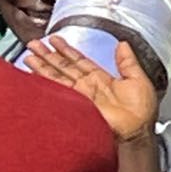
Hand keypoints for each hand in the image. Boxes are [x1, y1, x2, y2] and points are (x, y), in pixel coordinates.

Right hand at [27, 35, 161, 141]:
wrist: (137, 131)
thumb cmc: (141, 112)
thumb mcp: (137, 79)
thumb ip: (127, 61)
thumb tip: (123, 43)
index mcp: (101, 79)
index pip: (79, 61)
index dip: (66, 50)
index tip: (55, 40)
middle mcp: (87, 87)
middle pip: (63, 67)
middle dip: (48, 55)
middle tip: (34, 43)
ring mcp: (79, 96)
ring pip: (56, 76)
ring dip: (42, 65)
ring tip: (29, 55)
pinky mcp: (75, 105)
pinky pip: (58, 90)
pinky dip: (45, 82)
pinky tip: (34, 75)